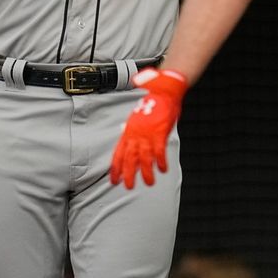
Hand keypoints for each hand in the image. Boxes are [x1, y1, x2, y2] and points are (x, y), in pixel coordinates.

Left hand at [110, 68, 188, 188]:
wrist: (163, 91)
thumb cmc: (152, 102)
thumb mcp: (137, 114)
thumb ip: (131, 126)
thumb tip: (124, 129)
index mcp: (128, 131)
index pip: (118, 154)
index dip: (115, 168)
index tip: (114, 180)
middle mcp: (135, 134)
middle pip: (129, 159)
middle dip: (128, 175)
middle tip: (128, 187)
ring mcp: (147, 134)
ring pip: (144, 158)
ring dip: (146, 172)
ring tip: (149, 183)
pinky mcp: (160, 132)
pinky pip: (160, 151)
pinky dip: (161, 161)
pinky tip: (163, 169)